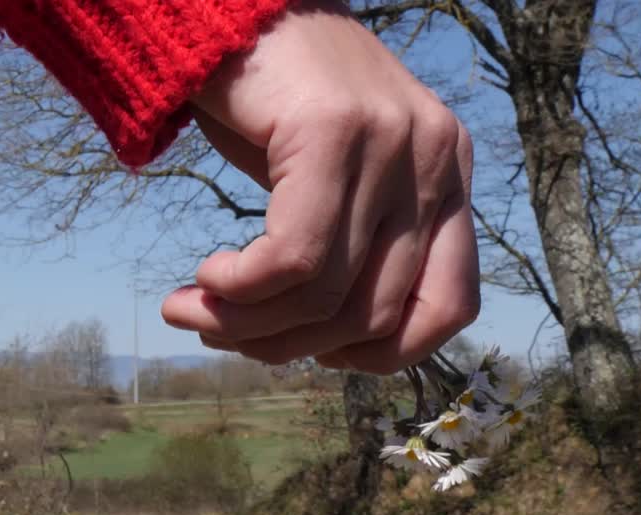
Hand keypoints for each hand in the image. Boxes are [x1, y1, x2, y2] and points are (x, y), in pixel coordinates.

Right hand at [160, 0, 478, 373]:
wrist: (231, 10)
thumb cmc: (269, 101)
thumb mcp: (324, 184)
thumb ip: (344, 247)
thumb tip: (314, 346)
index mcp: (447, 178)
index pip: (449, 308)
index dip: (379, 355)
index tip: (309, 351)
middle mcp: (438, 160)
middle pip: (371, 312)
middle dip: (283, 345)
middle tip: (216, 334)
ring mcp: (393, 142)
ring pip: (326, 293)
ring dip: (245, 323)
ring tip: (191, 310)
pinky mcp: (335, 131)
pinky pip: (293, 255)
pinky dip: (240, 288)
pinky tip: (203, 277)